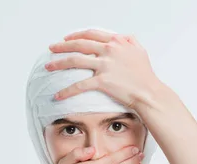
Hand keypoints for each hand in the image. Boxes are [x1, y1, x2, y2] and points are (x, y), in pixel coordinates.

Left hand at [45, 29, 161, 108]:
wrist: (149, 92)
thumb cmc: (145, 75)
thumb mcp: (139, 51)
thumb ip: (130, 41)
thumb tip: (124, 36)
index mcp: (116, 42)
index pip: (91, 34)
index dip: (76, 35)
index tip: (66, 38)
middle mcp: (109, 50)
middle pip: (79, 45)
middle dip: (62, 46)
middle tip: (51, 49)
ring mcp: (105, 65)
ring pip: (75, 61)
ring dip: (58, 64)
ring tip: (48, 67)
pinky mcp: (102, 81)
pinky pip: (79, 85)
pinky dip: (67, 91)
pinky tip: (58, 96)